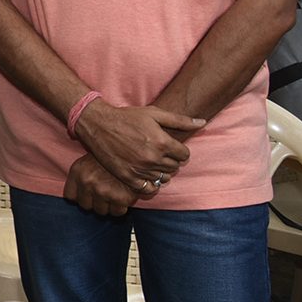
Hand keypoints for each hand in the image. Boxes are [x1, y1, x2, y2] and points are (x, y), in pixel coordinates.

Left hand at [63, 154, 138, 216]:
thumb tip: (76, 198)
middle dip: (95, 201)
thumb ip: (81, 176)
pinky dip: (121, 206)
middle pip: (86, 206)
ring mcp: (103, 191)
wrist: (135, 151)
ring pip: (101, 211)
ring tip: (114, 192)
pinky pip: (117, 212)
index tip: (86, 194)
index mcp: (77, 171)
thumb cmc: (112, 156)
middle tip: (104, 191)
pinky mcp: (120, 198)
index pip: (70, 196)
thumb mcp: (89, 159)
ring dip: (108, 205)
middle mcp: (87, 182)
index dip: (79, 196)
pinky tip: (123, 195)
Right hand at [75, 100, 202, 192]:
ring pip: (162, 178)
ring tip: (150, 161)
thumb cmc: (127, 117)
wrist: (99, 125)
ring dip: (159, 171)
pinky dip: (149, 183)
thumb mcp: (154, 114)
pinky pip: (148, 188)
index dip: (179, 150)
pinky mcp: (128, 177)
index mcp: (163, 142)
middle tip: (158, 152)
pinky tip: (144, 173)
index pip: (185, 155)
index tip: (169, 146)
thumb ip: (180, 120)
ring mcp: (140, 169)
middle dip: (170, 160)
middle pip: (174, 167)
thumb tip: (202, 123)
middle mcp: (153, 158)